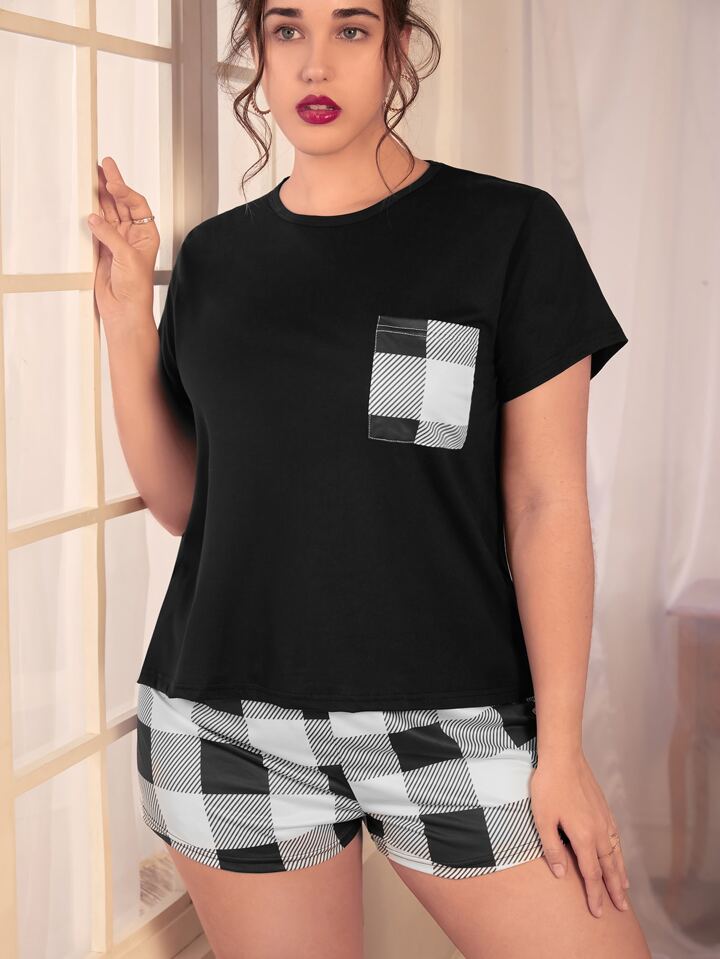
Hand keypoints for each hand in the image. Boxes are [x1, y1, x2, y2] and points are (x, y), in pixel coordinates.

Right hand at [87, 156, 159, 325]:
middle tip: (104, 165)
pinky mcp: (103, 248)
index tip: (113, 181)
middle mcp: (133, 235)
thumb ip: (110, 235)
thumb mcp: (126, 256)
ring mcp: (117, 240)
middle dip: (112, 184)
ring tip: (93, 176)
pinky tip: (88, 202)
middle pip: (122, 203)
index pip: (137, 204)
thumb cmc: (136, 288)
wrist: (124, 309)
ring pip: (108, 211)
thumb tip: (95, 218)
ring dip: (101, 195)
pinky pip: (96, 226)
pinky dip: (91, 214)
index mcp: (147, 234)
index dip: (125, 190)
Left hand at [529, 751, 630, 917]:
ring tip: (624, 887)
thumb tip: (561, 874)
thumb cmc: (548, 787)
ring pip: (615, 852)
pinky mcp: (603, 808)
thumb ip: (552, 849)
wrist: (563, 756)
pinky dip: (619, 851)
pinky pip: (615, 837)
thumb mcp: (542, 819)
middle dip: (614, 889)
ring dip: (619, 872)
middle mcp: (599, 831)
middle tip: (622, 909)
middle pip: (609, 867)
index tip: (598, 912)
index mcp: (584, 837)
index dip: (595, 895)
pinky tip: (617, 853)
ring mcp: (604, 819)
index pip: (592, 874)